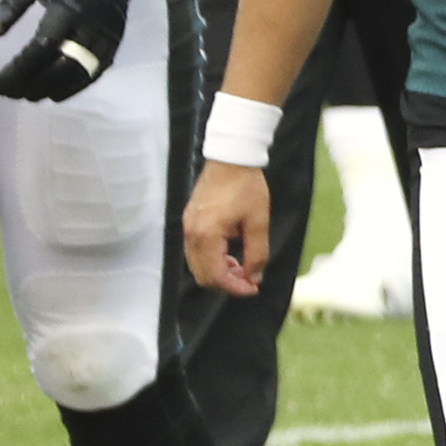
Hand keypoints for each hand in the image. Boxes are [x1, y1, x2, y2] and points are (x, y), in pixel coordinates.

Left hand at [0, 0, 178, 101]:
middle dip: (31, 85)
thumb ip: (10, 5)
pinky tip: (56, 92)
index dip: (18, 71)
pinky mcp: (114, 43)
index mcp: (67, 8)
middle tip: (8, 92)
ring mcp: (105, 37)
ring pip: (78, 76)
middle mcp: (89, 28)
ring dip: (51, 90)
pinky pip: (94, 73)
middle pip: (59, 68)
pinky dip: (74, 87)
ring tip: (28, 95)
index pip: (41, 49)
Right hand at [185, 160, 270, 296]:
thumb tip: (254, 277)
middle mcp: (191, 233)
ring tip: (242, 267)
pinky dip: (212, 259)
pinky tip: (230, 254)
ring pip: (197, 265)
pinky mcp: (189, 221)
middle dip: (226, 283)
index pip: (215, 276)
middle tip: (249, 280)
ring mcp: (187, 227)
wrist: (231, 157)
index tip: (252, 288)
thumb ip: (257, 253)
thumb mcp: (258, 221)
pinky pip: (196, 251)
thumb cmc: (246, 186)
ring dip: (219, 272)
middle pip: (202, 275)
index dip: (234, 288)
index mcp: (206, 235)